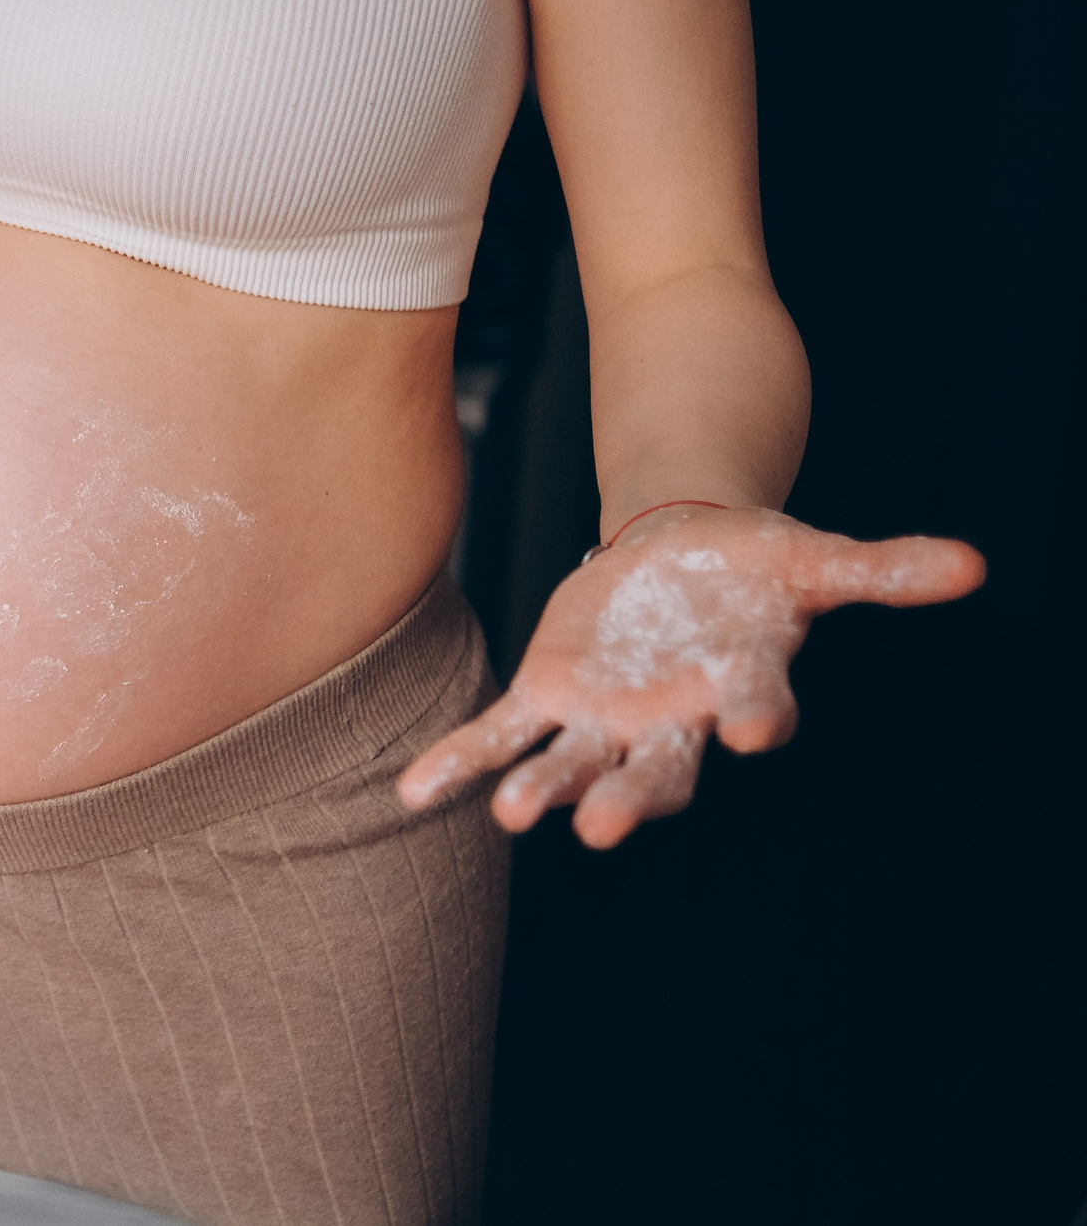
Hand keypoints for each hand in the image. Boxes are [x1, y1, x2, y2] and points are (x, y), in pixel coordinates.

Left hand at [400, 506, 983, 846]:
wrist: (684, 557)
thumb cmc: (754, 569)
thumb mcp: (812, 558)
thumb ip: (881, 569)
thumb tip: (973, 563)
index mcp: (738, 683)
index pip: (753, 706)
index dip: (755, 716)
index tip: (754, 727)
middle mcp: (672, 720)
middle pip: (654, 770)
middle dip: (628, 797)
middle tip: (602, 829)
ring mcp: (606, 716)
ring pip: (571, 762)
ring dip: (540, 790)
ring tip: (510, 816)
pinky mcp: (551, 695)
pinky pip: (500, 736)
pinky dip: (459, 763)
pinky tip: (414, 793)